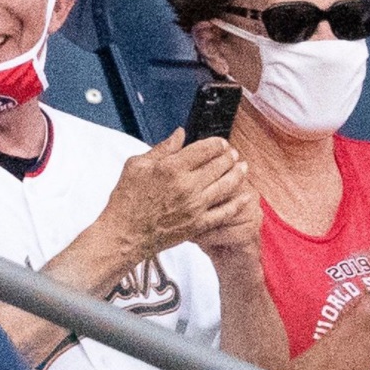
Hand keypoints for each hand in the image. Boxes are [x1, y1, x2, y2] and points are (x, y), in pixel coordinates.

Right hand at [98, 129, 254, 263]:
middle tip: (232, 154)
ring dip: (238, 174)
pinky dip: (238, 203)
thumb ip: (162, 148)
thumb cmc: (127, 201)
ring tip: (242, 167)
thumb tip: (179, 134)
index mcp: (172, 168)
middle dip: (229, 156)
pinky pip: (225, 212)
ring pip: (227, 185)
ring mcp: (195, 206)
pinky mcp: (198, 224)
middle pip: (220, 165)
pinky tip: (245, 196)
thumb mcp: (136, 165)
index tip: (220, 142)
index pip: (205, 148)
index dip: (217, 143)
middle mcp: (187, 186)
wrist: (124, 234)